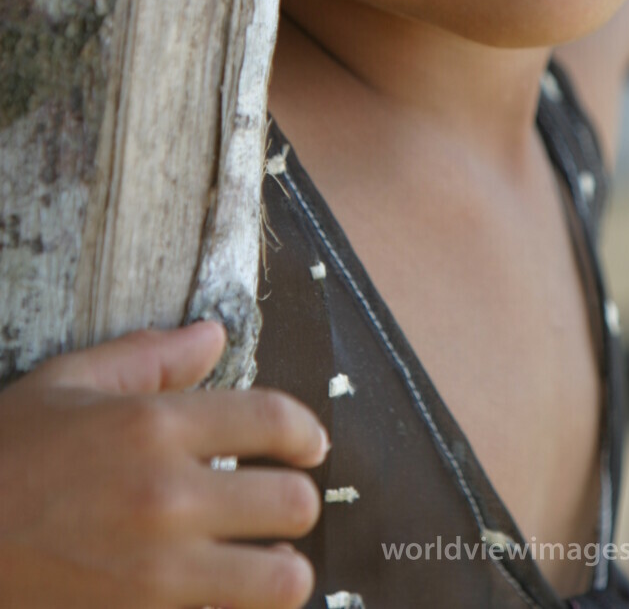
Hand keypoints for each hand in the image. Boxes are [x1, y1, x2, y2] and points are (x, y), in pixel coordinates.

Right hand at [0, 322, 326, 608]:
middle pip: (292, 503)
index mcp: (154, 427)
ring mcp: (158, 574)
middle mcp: (168, 498)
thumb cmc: (2, 457)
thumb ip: (149, 357)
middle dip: (296, 502)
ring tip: (267, 563)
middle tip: (282, 504)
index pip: (273, 421)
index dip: (305, 433)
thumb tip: (214, 336)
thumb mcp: (66, 384)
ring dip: (283, 569)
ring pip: (280, 580)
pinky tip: (224, 597)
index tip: (308, 445)